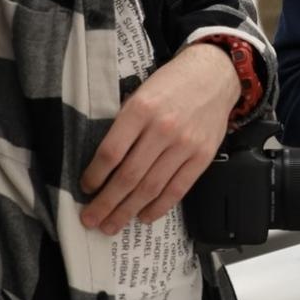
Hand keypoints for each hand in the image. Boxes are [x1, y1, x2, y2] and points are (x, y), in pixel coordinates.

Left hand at [79, 42, 239, 234]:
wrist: (214, 75)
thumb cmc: (172, 83)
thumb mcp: (141, 93)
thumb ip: (125, 124)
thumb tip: (103, 163)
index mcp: (141, 109)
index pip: (111, 152)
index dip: (95, 176)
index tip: (85, 188)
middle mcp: (162, 129)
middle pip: (128, 176)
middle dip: (106, 203)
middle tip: (90, 219)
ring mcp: (185, 145)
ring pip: (151, 188)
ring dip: (127, 211)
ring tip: (111, 225)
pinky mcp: (202, 156)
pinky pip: (177, 189)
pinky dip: (158, 207)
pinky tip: (143, 216)